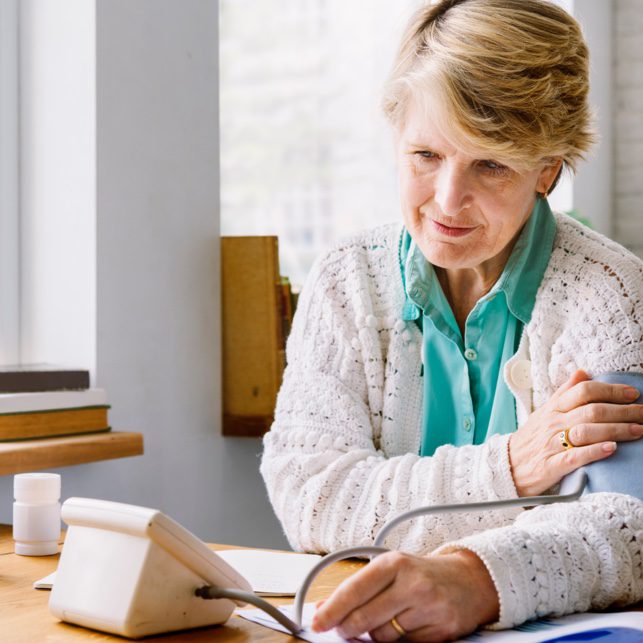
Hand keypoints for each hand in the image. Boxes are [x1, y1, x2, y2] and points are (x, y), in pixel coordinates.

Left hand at [311, 550, 498, 640]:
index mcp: (393, 563)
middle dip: (348, 628)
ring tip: (386, 618)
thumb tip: (323, 607)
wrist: (469, 579)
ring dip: (375, 634)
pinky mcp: (441, 631)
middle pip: (363, 619)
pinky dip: (398, 641)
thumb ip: (359, 586)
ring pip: (382, 637)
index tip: (317, 622)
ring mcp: (428, 608)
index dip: (331, 610)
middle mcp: (411, 583)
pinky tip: (405, 625)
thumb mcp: (390, 568)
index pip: (353, 590)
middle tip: (343, 628)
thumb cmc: (421, 573)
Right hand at [509, 370, 642, 496]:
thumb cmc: (531, 439)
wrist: (507, 466)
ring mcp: (551, 444)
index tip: (632, 394)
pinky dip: (594, 451)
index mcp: (552, 408)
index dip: (609, 390)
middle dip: (622, 411)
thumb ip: (564, 393)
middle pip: (590, 411)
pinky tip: (612, 448)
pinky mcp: (551, 465)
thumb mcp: (544, 412)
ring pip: (586, 431)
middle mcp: (552, 423)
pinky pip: (575, 457)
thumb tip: (582, 372)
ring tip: (638, 430)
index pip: (583, 391)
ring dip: (616, 430)